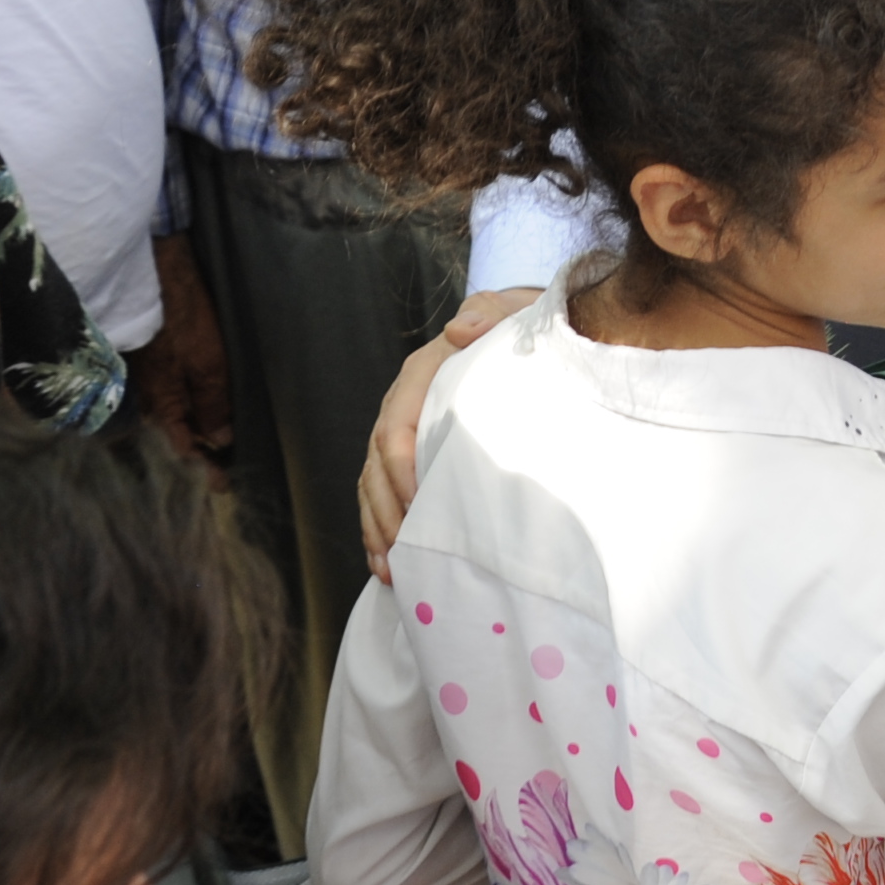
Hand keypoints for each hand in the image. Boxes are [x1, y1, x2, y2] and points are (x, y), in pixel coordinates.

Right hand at [133, 235, 234, 460]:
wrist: (153, 270)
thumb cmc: (182, 317)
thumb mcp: (207, 362)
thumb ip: (212, 402)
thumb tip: (219, 439)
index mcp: (161, 404)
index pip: (183, 447)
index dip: (204, 467)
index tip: (222, 485)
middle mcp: (148, 398)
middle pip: (174, 435)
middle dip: (196, 454)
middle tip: (220, 472)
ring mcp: (145, 380)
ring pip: (170, 415)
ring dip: (191, 430)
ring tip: (216, 446)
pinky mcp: (148, 361)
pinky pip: (167, 395)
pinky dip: (184, 407)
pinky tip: (199, 410)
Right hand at [359, 286, 536, 576]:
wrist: (511, 329)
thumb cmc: (513, 326)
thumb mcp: (506, 314)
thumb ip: (486, 317)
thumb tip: (460, 329)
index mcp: (419, 376)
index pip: (396, 429)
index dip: (402, 470)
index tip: (420, 508)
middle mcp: (400, 405)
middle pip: (376, 465)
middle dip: (385, 513)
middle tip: (403, 555)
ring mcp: (399, 430)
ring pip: (372, 485)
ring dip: (378, 529)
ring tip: (392, 571)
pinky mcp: (407, 453)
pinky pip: (380, 492)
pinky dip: (380, 528)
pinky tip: (388, 563)